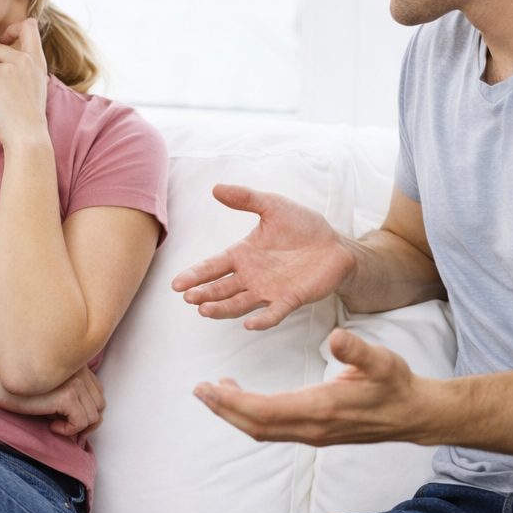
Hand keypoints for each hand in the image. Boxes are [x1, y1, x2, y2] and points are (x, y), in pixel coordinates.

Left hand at [0, 18, 48, 144]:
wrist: (27, 136)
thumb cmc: (29, 118)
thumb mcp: (36, 86)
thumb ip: (25, 68)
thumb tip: (2, 59)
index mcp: (37, 60)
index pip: (29, 26)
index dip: (12, 28)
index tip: (4, 39)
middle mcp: (23, 59)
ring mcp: (7, 67)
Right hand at [0, 362, 105, 440]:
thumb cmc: (20, 388)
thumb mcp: (51, 387)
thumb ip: (70, 392)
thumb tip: (89, 421)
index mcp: (77, 366)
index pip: (98, 393)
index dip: (87, 411)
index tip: (70, 421)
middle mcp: (80, 370)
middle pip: (100, 405)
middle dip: (85, 423)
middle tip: (64, 428)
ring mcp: (75, 381)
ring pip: (93, 416)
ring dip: (76, 427)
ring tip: (56, 425)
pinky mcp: (67, 394)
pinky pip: (81, 422)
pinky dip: (69, 430)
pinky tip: (51, 426)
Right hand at [172, 185, 355, 329]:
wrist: (335, 245)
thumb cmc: (303, 226)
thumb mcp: (273, 206)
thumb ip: (246, 199)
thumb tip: (216, 188)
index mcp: (243, 254)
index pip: (212, 267)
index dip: (195, 275)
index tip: (177, 284)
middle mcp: (251, 276)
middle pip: (221, 288)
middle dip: (204, 293)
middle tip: (189, 297)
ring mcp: (269, 290)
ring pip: (239, 303)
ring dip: (223, 308)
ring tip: (205, 310)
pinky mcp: (290, 299)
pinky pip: (274, 313)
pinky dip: (262, 320)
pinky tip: (249, 324)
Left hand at [192, 329, 441, 445]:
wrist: (413, 414)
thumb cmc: (395, 383)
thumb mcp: (381, 360)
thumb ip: (356, 349)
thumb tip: (335, 336)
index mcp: (321, 408)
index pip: (266, 411)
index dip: (233, 401)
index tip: (209, 387)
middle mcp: (312, 428)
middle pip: (256, 425)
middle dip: (224, 409)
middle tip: (198, 390)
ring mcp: (312, 434)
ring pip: (262, 429)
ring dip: (233, 413)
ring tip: (211, 391)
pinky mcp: (314, 432)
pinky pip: (273, 428)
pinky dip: (250, 414)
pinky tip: (240, 396)